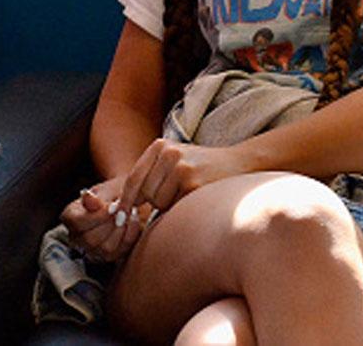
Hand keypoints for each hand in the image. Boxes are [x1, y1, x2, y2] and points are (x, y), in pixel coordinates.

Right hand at [60, 176, 145, 262]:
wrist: (128, 199)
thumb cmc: (113, 193)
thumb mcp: (105, 190)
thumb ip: (95, 197)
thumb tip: (87, 197)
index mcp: (71, 217)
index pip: (77, 223)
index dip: (97, 216)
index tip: (113, 206)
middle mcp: (77, 236)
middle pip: (90, 239)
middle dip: (112, 223)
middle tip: (124, 209)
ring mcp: (92, 249)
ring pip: (106, 248)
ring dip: (122, 229)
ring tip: (130, 212)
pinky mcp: (109, 255)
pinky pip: (121, 250)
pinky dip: (131, 233)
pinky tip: (133, 220)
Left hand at [116, 137, 248, 215]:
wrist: (241, 162)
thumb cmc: (204, 167)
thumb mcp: (176, 160)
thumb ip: (151, 175)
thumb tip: (121, 206)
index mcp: (161, 145)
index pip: (133, 178)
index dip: (126, 201)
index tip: (120, 217)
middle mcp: (169, 153)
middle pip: (144, 193)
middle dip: (156, 202)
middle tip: (177, 195)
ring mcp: (182, 167)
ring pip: (158, 202)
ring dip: (170, 206)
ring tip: (189, 192)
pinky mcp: (193, 183)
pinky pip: (174, 206)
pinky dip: (182, 207)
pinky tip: (197, 196)